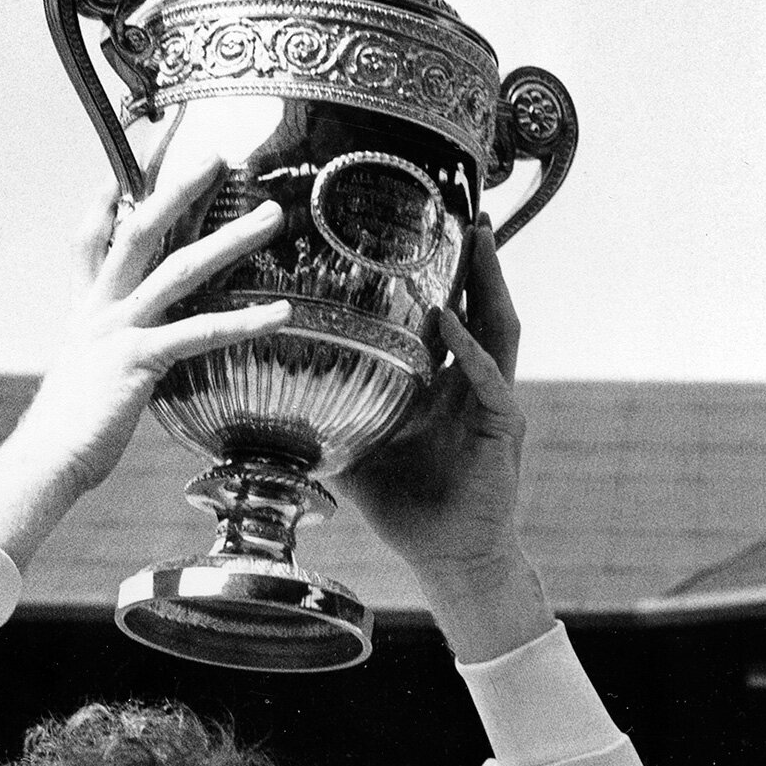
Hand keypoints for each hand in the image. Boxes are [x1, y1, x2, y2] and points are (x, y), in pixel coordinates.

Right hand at [27, 153, 288, 494]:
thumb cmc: (68, 436)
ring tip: (271, 217)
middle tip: (216, 157)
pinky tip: (283, 313)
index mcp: (85, 314)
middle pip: (138, 229)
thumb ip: (102, 366)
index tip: (117, 175)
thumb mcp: (81, 385)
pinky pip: (201, 331)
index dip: (101, 205)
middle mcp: (99, 310)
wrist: (45, 460)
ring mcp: (118, 330)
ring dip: (229, 239)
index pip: (90, 244)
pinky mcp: (139, 359)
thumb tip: (116, 377)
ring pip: (179, 268)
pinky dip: (245, 320)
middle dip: (177, 189)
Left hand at [335, 218, 554, 658]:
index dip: (433, 274)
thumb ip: (324, 416)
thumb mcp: (354, 449)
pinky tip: (450, 322)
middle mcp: (472, 382)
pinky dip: (469, 350)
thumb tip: (260, 393)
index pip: (441, 314)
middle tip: (460, 208)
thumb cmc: (405, 505)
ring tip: (476, 239)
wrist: (448, 557)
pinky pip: (488, 380)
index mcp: (441, 382)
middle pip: (479, 305)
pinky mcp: (505, 426)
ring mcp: (494, 401)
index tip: (413, 229)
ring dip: (487, 283)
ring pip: (496, 328)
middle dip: (473, 259)